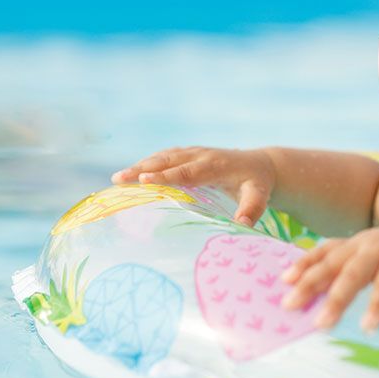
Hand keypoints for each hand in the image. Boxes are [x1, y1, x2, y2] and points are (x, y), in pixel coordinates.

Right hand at [111, 146, 275, 226]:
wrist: (261, 163)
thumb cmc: (258, 184)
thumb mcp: (260, 196)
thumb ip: (252, 210)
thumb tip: (242, 225)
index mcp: (215, 166)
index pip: (186, 172)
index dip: (165, 176)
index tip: (143, 180)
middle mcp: (201, 155)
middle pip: (168, 161)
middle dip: (143, 169)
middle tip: (119, 179)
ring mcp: (194, 152)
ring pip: (163, 157)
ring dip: (140, 165)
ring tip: (117, 178)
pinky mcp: (189, 154)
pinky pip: (165, 157)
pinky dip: (148, 163)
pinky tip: (131, 174)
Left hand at [279, 223, 378, 332]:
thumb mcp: (377, 259)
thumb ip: (355, 271)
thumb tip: (326, 296)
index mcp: (358, 242)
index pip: (325, 250)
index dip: (304, 263)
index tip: (284, 280)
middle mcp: (367, 244)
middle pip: (332, 264)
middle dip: (309, 283)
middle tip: (289, 304)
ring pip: (355, 275)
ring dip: (336, 299)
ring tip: (321, 323)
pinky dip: (377, 306)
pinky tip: (367, 325)